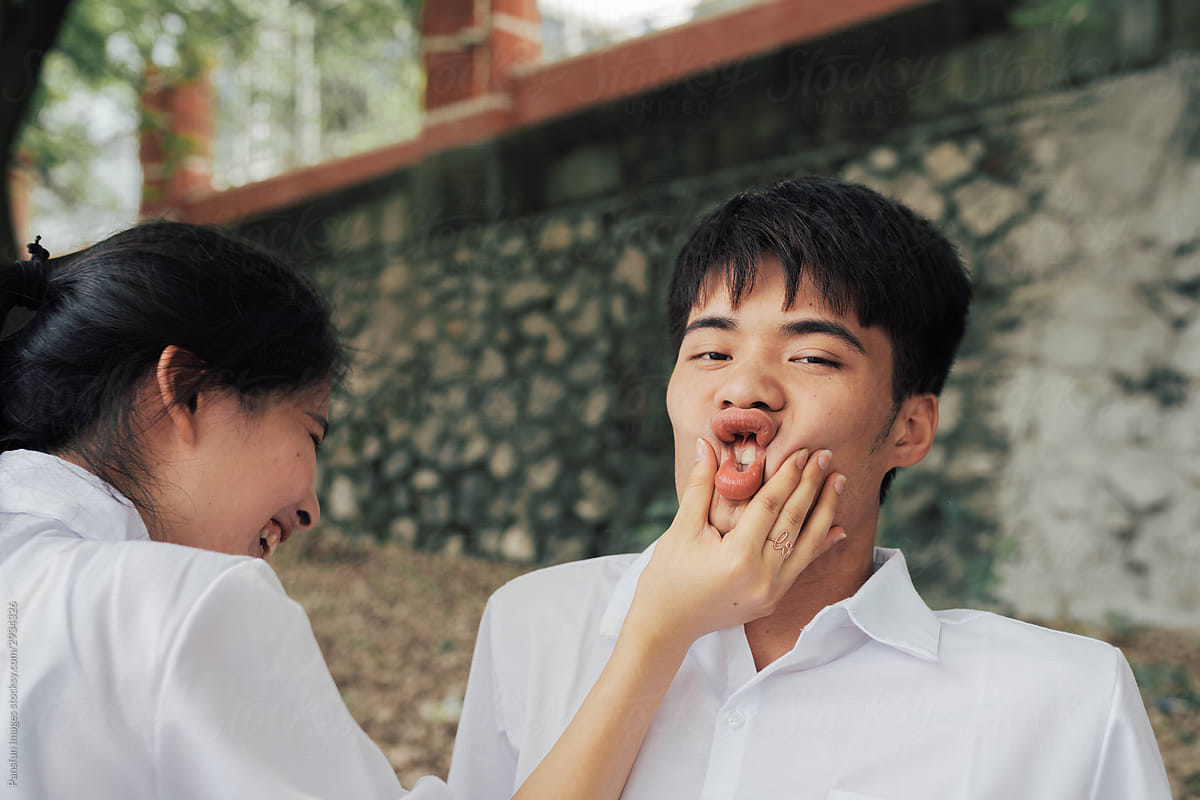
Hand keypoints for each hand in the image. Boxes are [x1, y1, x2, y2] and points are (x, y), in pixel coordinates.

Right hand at [623, 439, 844, 651]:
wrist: (667, 624)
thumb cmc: (667, 575)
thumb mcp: (682, 528)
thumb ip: (699, 485)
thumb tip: (705, 444)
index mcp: (738, 556)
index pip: (770, 506)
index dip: (787, 476)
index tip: (801, 451)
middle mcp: (762, 576)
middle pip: (794, 521)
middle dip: (811, 485)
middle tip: (826, 456)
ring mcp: (771, 592)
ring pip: (807, 544)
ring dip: (825, 511)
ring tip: (838, 482)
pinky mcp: (774, 599)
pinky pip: (802, 566)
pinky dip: (820, 545)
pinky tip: (837, 528)